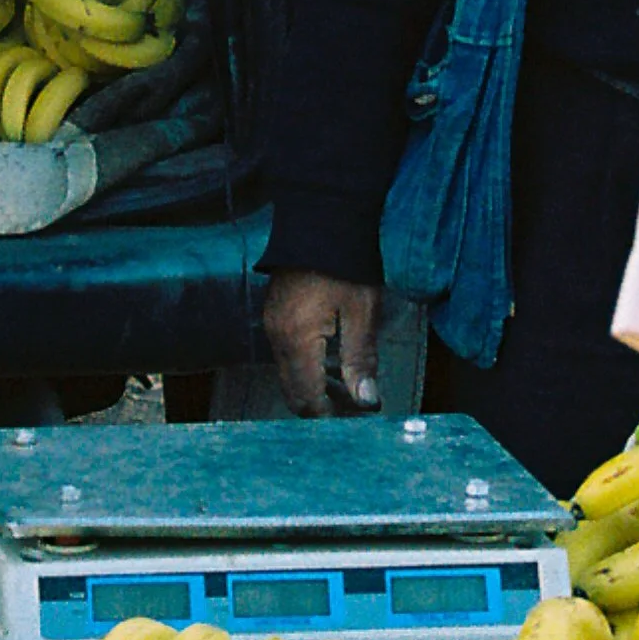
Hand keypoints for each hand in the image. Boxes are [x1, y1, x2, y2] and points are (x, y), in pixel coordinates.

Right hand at [261, 270, 381, 415]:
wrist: (322, 217)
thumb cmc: (346, 263)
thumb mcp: (362, 312)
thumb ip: (360, 360)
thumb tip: (366, 402)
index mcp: (296, 340)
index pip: (307, 399)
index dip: (332, 419)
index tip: (359, 423)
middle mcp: (276, 336)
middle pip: (294, 392)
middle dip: (324, 408)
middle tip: (358, 410)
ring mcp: (272, 324)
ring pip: (289, 375)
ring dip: (317, 389)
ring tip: (352, 389)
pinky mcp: (275, 313)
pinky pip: (286, 355)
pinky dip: (308, 368)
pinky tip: (335, 362)